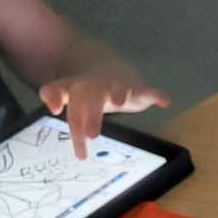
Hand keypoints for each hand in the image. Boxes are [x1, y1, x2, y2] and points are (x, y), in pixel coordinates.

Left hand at [37, 76, 169, 157]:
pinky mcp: (138, 87)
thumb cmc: (86, 88)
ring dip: (119, 93)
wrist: (103, 63)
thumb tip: (53, 107)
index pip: (74, 112)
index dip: (75, 131)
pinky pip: (147, 90)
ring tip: (120, 100)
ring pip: (119, 88)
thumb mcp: (66, 90)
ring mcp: (119, 85)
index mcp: (79, 89)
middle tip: (91, 135)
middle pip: (92, 99)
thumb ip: (53, 94)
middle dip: (92, 115)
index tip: (81, 155)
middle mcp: (98, 86)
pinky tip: (164, 101)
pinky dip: (156, 94)